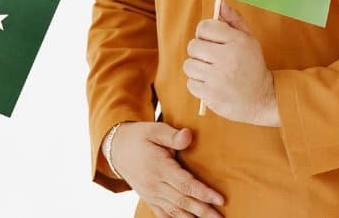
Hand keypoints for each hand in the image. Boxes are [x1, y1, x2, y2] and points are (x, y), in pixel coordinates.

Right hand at [110, 122, 224, 217]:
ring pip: (176, 211)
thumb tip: (188, 136)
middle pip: (183, 201)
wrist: (117, 150)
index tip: (220, 200)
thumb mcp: (154, 130)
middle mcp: (155, 185)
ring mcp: (152, 194)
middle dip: (204, 211)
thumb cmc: (140, 138)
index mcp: (159, 167)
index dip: (203, 193)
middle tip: (221, 217)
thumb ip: (172, 135)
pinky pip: (164, 215)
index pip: (184, 184)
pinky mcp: (150, 199)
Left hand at [183, 3, 279, 125]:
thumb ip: (234, 20)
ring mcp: (219, 78)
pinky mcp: (212, 95)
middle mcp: (228, 58)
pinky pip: (190, 83)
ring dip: (197, 69)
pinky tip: (212, 85)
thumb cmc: (252, 65)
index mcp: (237, 41)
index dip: (204, 33)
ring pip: (189, 65)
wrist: (263, 98)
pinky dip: (198, 85)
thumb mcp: (249, 39)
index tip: (211, 41)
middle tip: (212, 59)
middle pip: (193, 46)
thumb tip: (220, 2)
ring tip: (212, 72)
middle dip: (200, 52)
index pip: (204, 27)